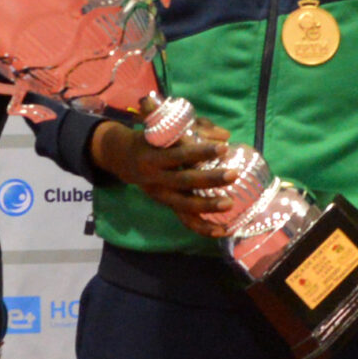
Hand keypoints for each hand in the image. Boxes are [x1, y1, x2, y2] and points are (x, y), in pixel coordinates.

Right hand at [90, 115, 238, 238]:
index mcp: (154, 156)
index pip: (180, 154)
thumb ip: (194, 128)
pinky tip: (222, 230)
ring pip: (185, 205)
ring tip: (230, 203)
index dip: (201, 152)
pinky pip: (185, 220)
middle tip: (233, 174)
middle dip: (210, 179)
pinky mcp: (168, 206)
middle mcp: (156, 178)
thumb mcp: (165, 129)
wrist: (123, 158)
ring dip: (208, 206)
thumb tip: (225, 135)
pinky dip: (203, 227)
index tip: (224, 148)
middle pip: (184, 181)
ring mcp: (162, 195)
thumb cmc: (152, 139)